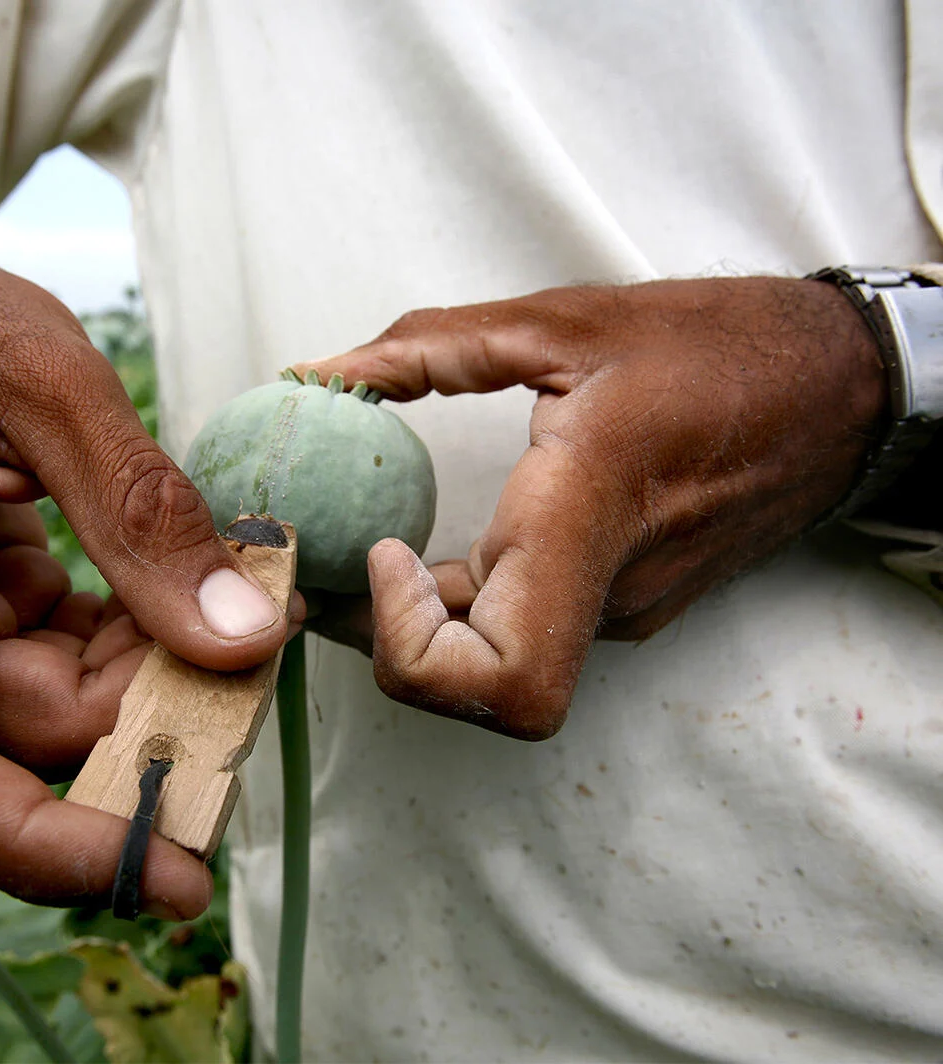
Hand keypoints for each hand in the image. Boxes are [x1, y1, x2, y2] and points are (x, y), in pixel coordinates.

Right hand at [0, 221, 298, 915]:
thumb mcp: (57, 385)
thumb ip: (145, 514)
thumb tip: (242, 643)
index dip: (25, 842)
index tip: (154, 865)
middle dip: (129, 750)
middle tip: (248, 711)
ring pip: (44, 720)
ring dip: (147, 698)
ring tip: (237, 640)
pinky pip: (61, 673)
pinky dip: (134, 658)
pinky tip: (192, 615)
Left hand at [296, 278, 884, 738]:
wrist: (843, 390)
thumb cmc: (716, 343)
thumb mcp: (560, 320)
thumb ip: (426, 347)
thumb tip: (316, 377)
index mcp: (591, 516)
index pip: (505, 680)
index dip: (415, 652)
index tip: (388, 556)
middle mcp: (609, 591)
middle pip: (478, 689)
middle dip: (384, 638)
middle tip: (328, 564)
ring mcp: (625, 611)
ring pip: (497, 665)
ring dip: (419, 624)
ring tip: (369, 546)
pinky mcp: (630, 608)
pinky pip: (529, 633)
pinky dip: (465, 609)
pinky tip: (437, 552)